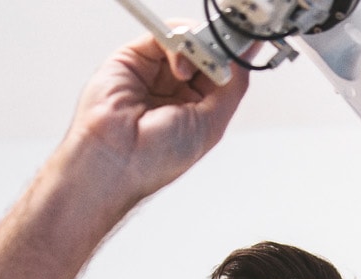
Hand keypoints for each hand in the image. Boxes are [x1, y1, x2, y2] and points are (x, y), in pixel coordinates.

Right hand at [66, 30, 251, 204]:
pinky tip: (182, 61)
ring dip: (199, 46)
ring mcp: (153, 73)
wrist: (114, 160)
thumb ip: (231, 88)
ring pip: (184, 41)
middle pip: (204, 53)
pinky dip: (178, 41)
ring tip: (202, 60)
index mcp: (194, 109)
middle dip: (218, 49)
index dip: (233, 60)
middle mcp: (173, 90)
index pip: (219, 73)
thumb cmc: (153, 160)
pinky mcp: (132, 58)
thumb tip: (243, 58)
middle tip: (227, 49)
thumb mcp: (211, 125)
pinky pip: (162, 36)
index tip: (246, 48)